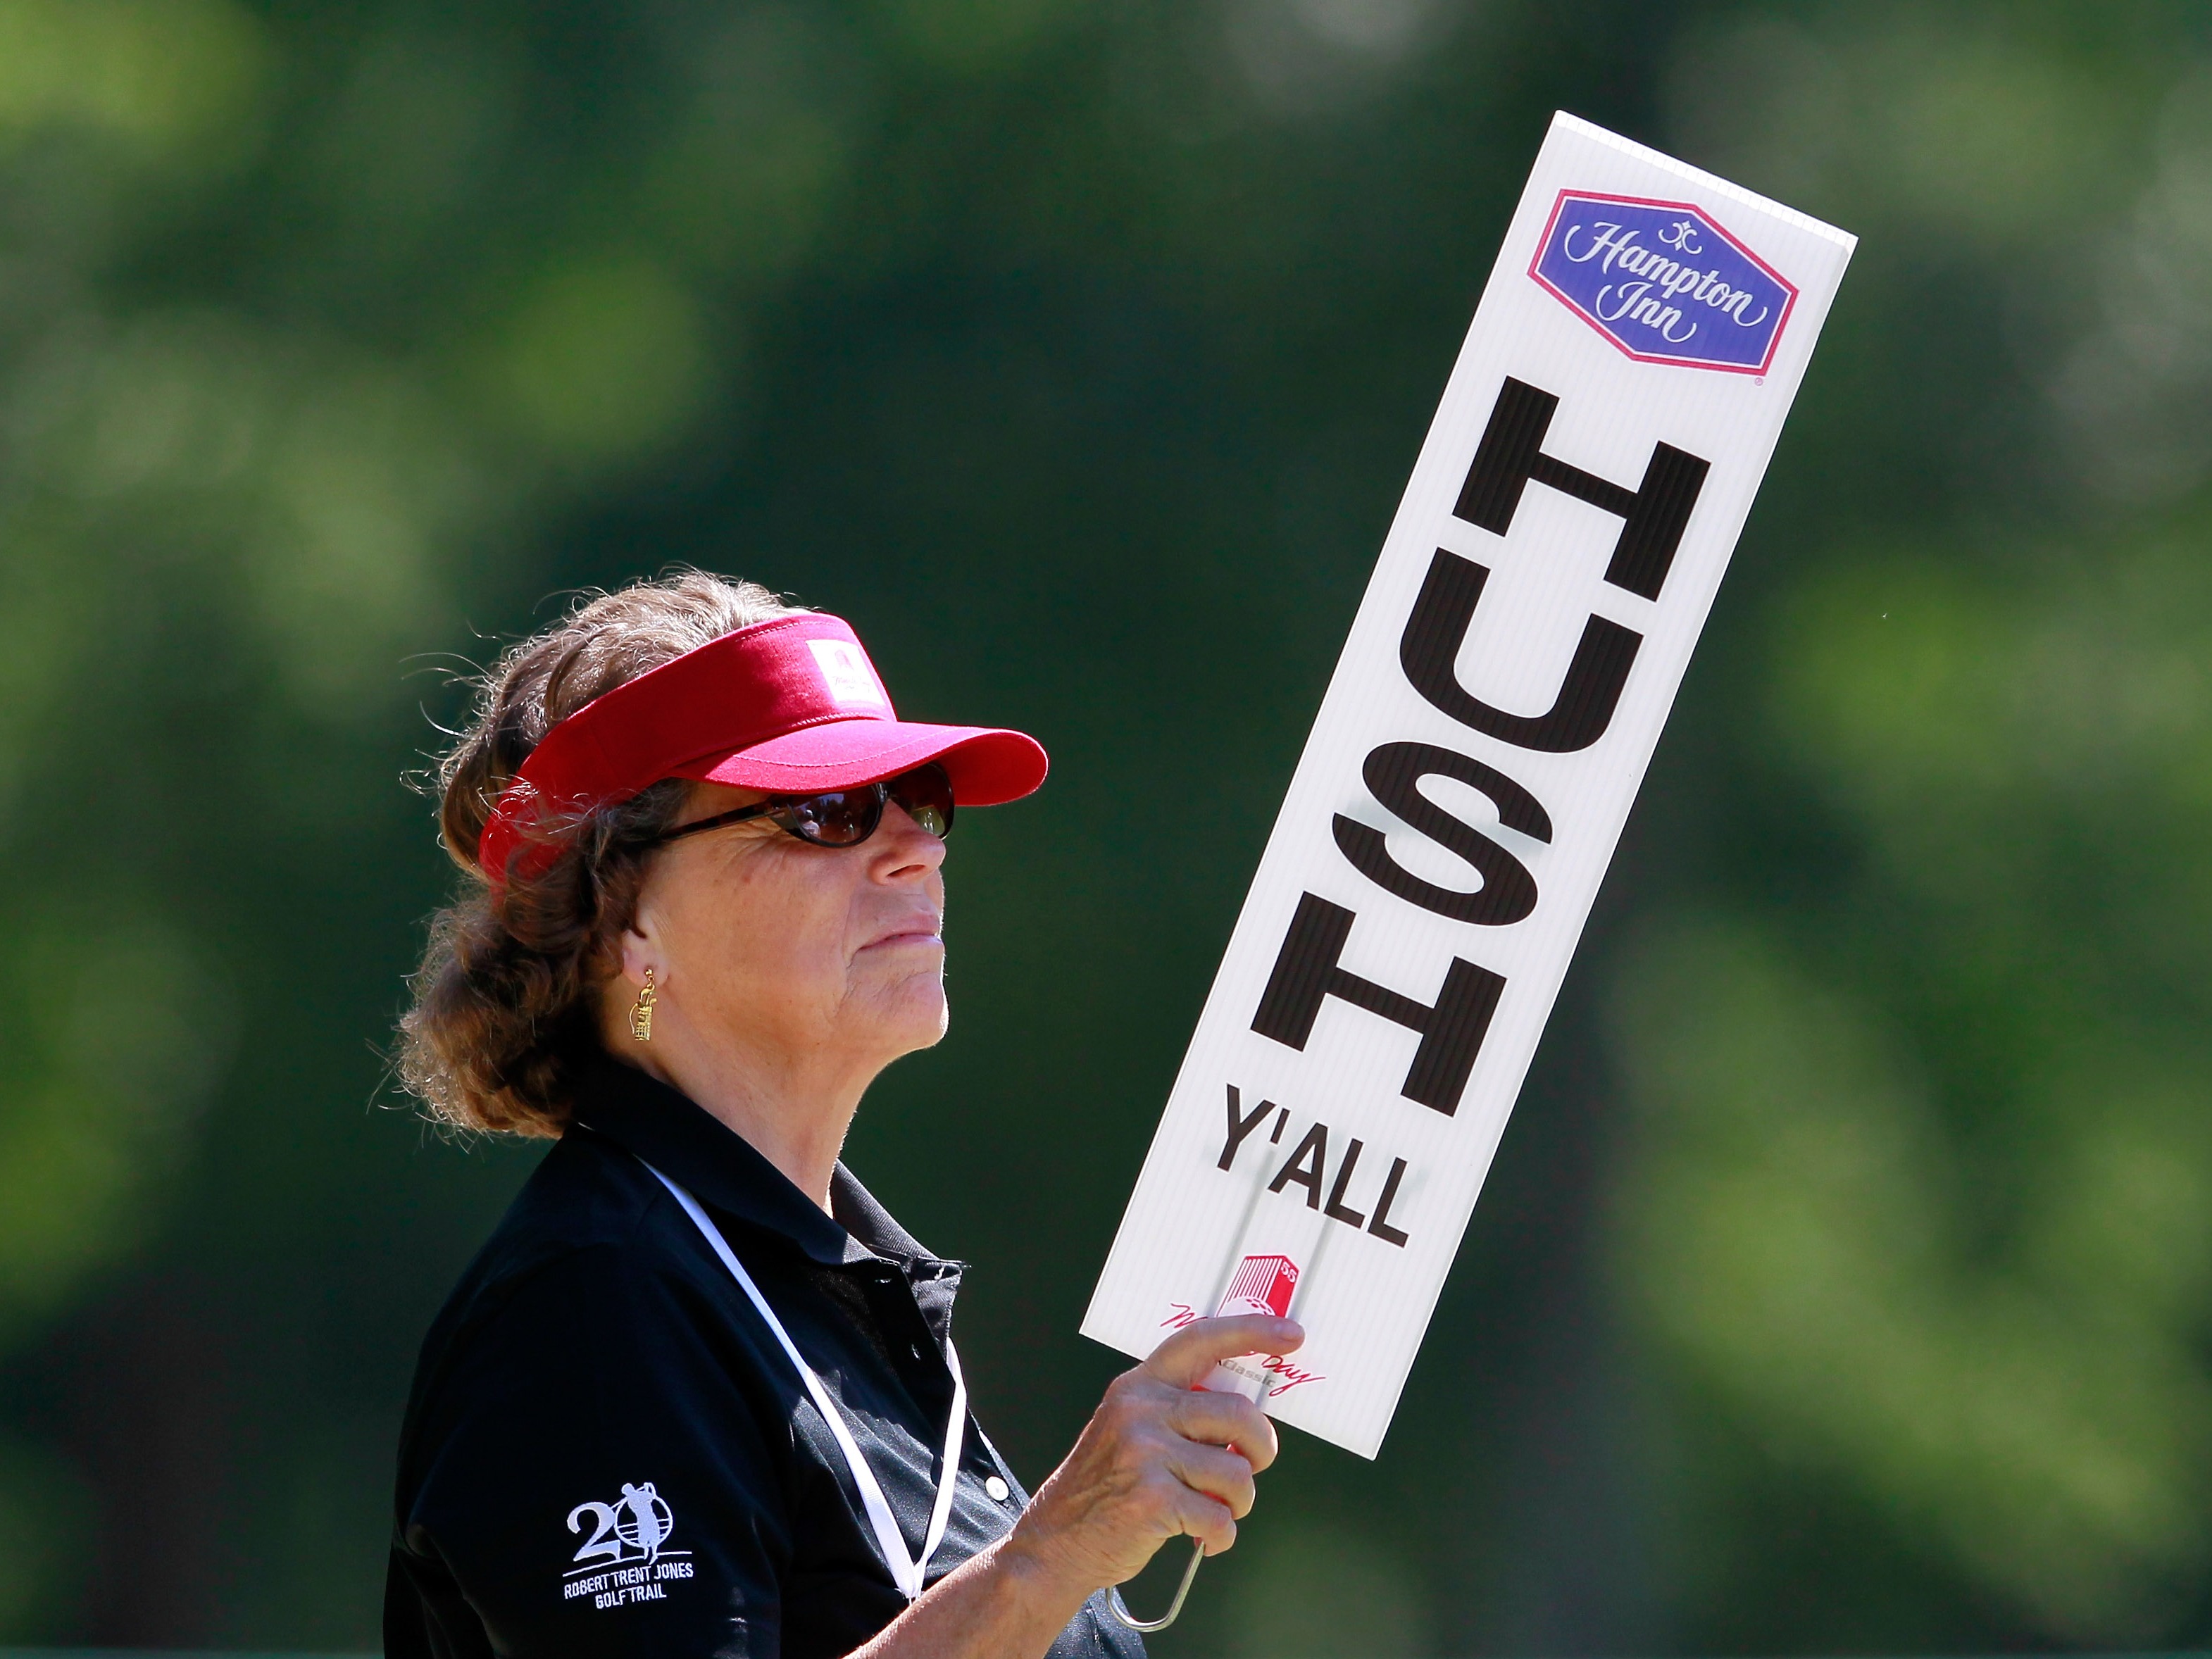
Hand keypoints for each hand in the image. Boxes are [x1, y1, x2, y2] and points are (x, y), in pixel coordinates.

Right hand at [1002, 1315, 1302, 1596]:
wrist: (1058, 1540)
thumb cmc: (1106, 1486)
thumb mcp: (1132, 1429)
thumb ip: (1180, 1412)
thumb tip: (1248, 1416)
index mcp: (1140, 1387)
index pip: (1201, 1341)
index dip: (1251, 1333)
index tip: (1291, 1336)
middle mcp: (1140, 1411)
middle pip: (1238, 1413)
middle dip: (1260, 1447)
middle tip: (1252, 1465)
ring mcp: (1144, 1453)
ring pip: (1236, 1472)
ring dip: (1239, 1500)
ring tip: (1217, 1508)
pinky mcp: (1152, 1498)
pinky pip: (1219, 1517)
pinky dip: (1222, 1534)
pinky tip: (1202, 1535)